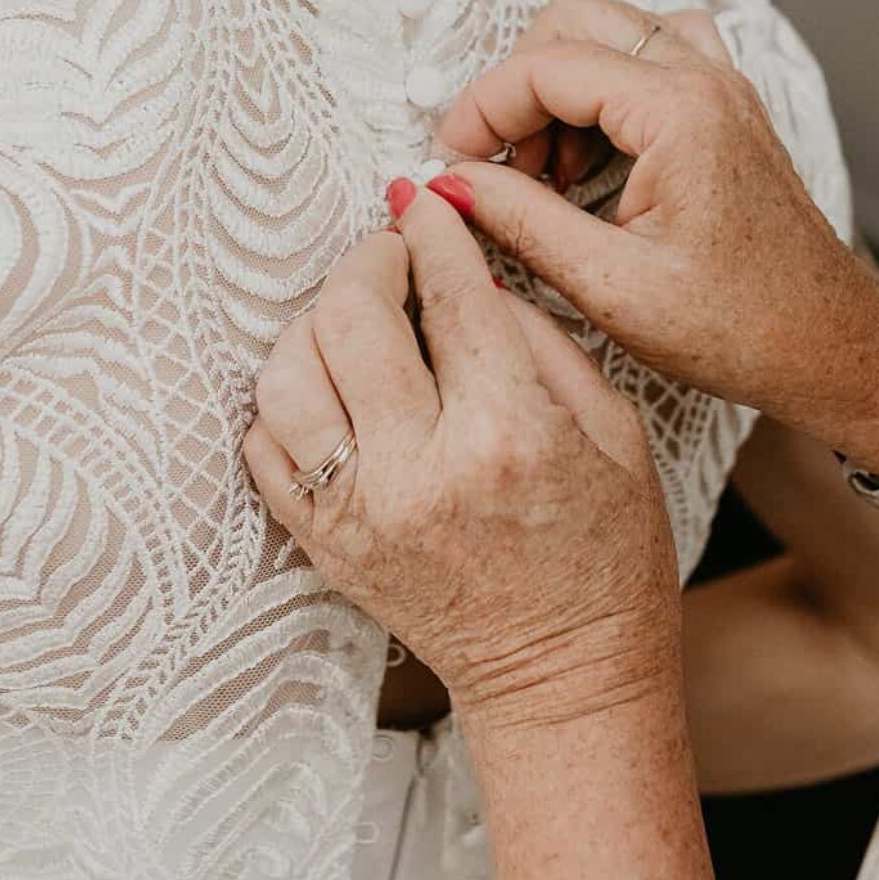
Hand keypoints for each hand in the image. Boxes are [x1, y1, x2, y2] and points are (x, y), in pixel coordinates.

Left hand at [243, 187, 682, 747]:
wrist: (564, 679)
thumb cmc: (606, 555)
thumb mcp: (615, 432)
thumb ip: (541, 339)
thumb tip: (470, 273)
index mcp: (507, 433)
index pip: (449, 295)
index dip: (431, 230)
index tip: (422, 199)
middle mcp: (420, 469)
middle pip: (350, 318)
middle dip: (368, 262)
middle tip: (391, 253)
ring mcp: (358, 512)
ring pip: (286, 376)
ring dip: (314, 326)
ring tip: (354, 320)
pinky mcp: (324, 543)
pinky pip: (264, 446)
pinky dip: (285, 401)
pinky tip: (327, 388)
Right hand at [430, 0, 878, 466]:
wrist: (831, 346)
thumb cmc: (742, 329)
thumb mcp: (612, 289)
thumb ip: (521, 223)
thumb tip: (447, 184)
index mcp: (681, 111)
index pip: (545, 65)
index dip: (480, 108)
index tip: (450, 161)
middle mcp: (706, 78)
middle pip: (573, 21)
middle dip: (517, 88)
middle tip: (495, 165)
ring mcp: (720, 86)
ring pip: (608, 33)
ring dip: (558, 88)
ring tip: (543, 177)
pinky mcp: (723, 108)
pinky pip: (645, 59)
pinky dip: (600, 94)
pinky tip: (588, 168)